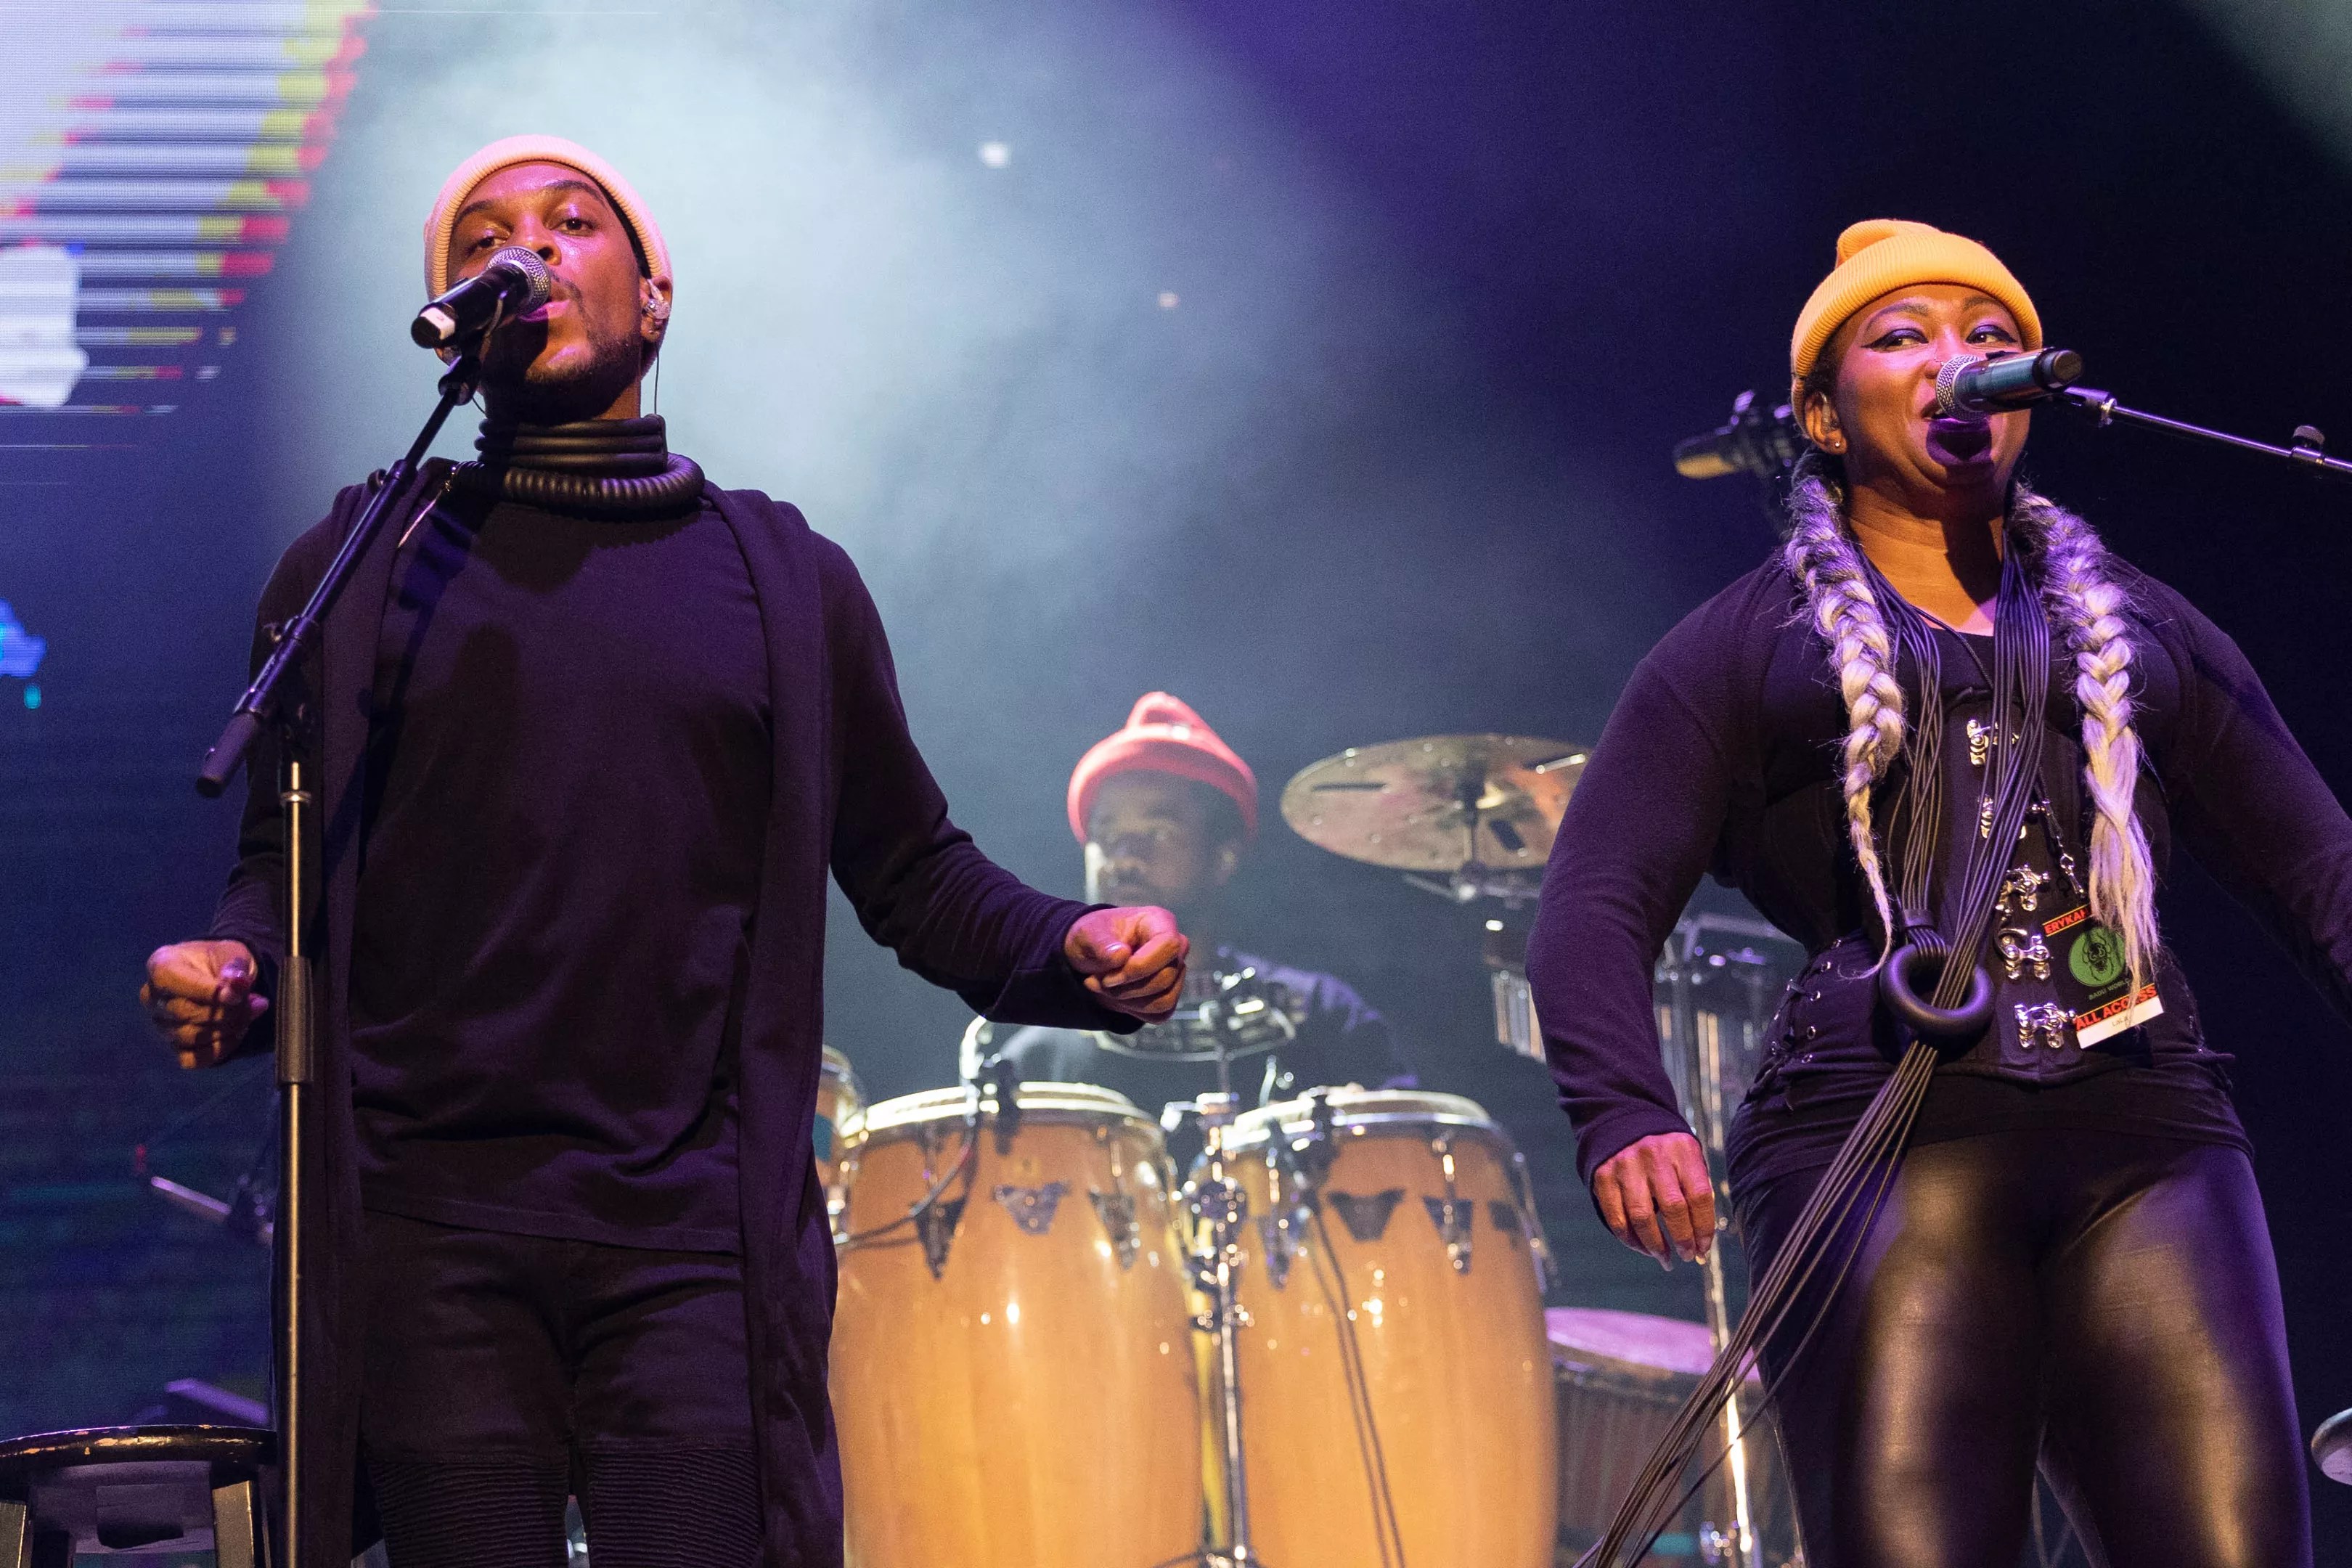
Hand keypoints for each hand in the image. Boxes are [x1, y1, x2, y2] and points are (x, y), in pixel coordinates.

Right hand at [141, 940, 267, 1068]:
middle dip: (226, 1011)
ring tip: (252, 1011)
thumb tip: (236, 986)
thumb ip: (234, 969)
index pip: (173, 982)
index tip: (238, 993)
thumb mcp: (233, 954)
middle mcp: (153, 998)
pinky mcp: (174, 1046)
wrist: (225, 978)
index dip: (208, 991)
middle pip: (185, 1013)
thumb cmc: (223, 961)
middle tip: (255, 1003)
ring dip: (229, 1028)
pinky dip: (221, 1048)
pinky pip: (194, 1059)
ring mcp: (161, 1025)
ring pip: (192, 1037)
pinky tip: (239, 1032)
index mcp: (160, 967)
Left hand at [1064, 906, 1187, 1023]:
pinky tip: (1116, 996)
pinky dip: (1134, 1011)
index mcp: (1159, 922)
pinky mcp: (1170, 993)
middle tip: (1098, 981)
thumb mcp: (1087, 934)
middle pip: (1165, 978)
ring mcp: (1176, 971)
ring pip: (1164, 1001)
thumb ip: (1101, 943)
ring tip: (1104, 987)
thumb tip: (1122, 955)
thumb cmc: (1093, 937)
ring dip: (1127, 1002)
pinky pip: (1161, 1013)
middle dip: (1126, 988)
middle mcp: (1175, 946)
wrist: (1092, 954)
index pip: (1169, 945)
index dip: (1140, 966)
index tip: (1109, 975)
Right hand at [1592, 1131, 1717, 1267]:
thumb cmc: (1666, 1151)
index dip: (1704, 1228)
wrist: (1625, 1121)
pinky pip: (1616, 1218)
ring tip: (1664, 1257)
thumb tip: (1701, 1241)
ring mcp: (1625, 1165)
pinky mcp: (1603, 1176)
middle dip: (1682, 1239)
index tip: (1704, 1247)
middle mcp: (1653, 1155)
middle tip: (1687, 1255)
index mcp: (1682, 1149)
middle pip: (1673, 1208)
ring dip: (1655, 1245)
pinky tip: (1642, 1247)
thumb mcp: (1687, 1157)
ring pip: (1641, 1217)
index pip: (1699, 1196)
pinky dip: (1630, 1239)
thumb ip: (1695, 1190)